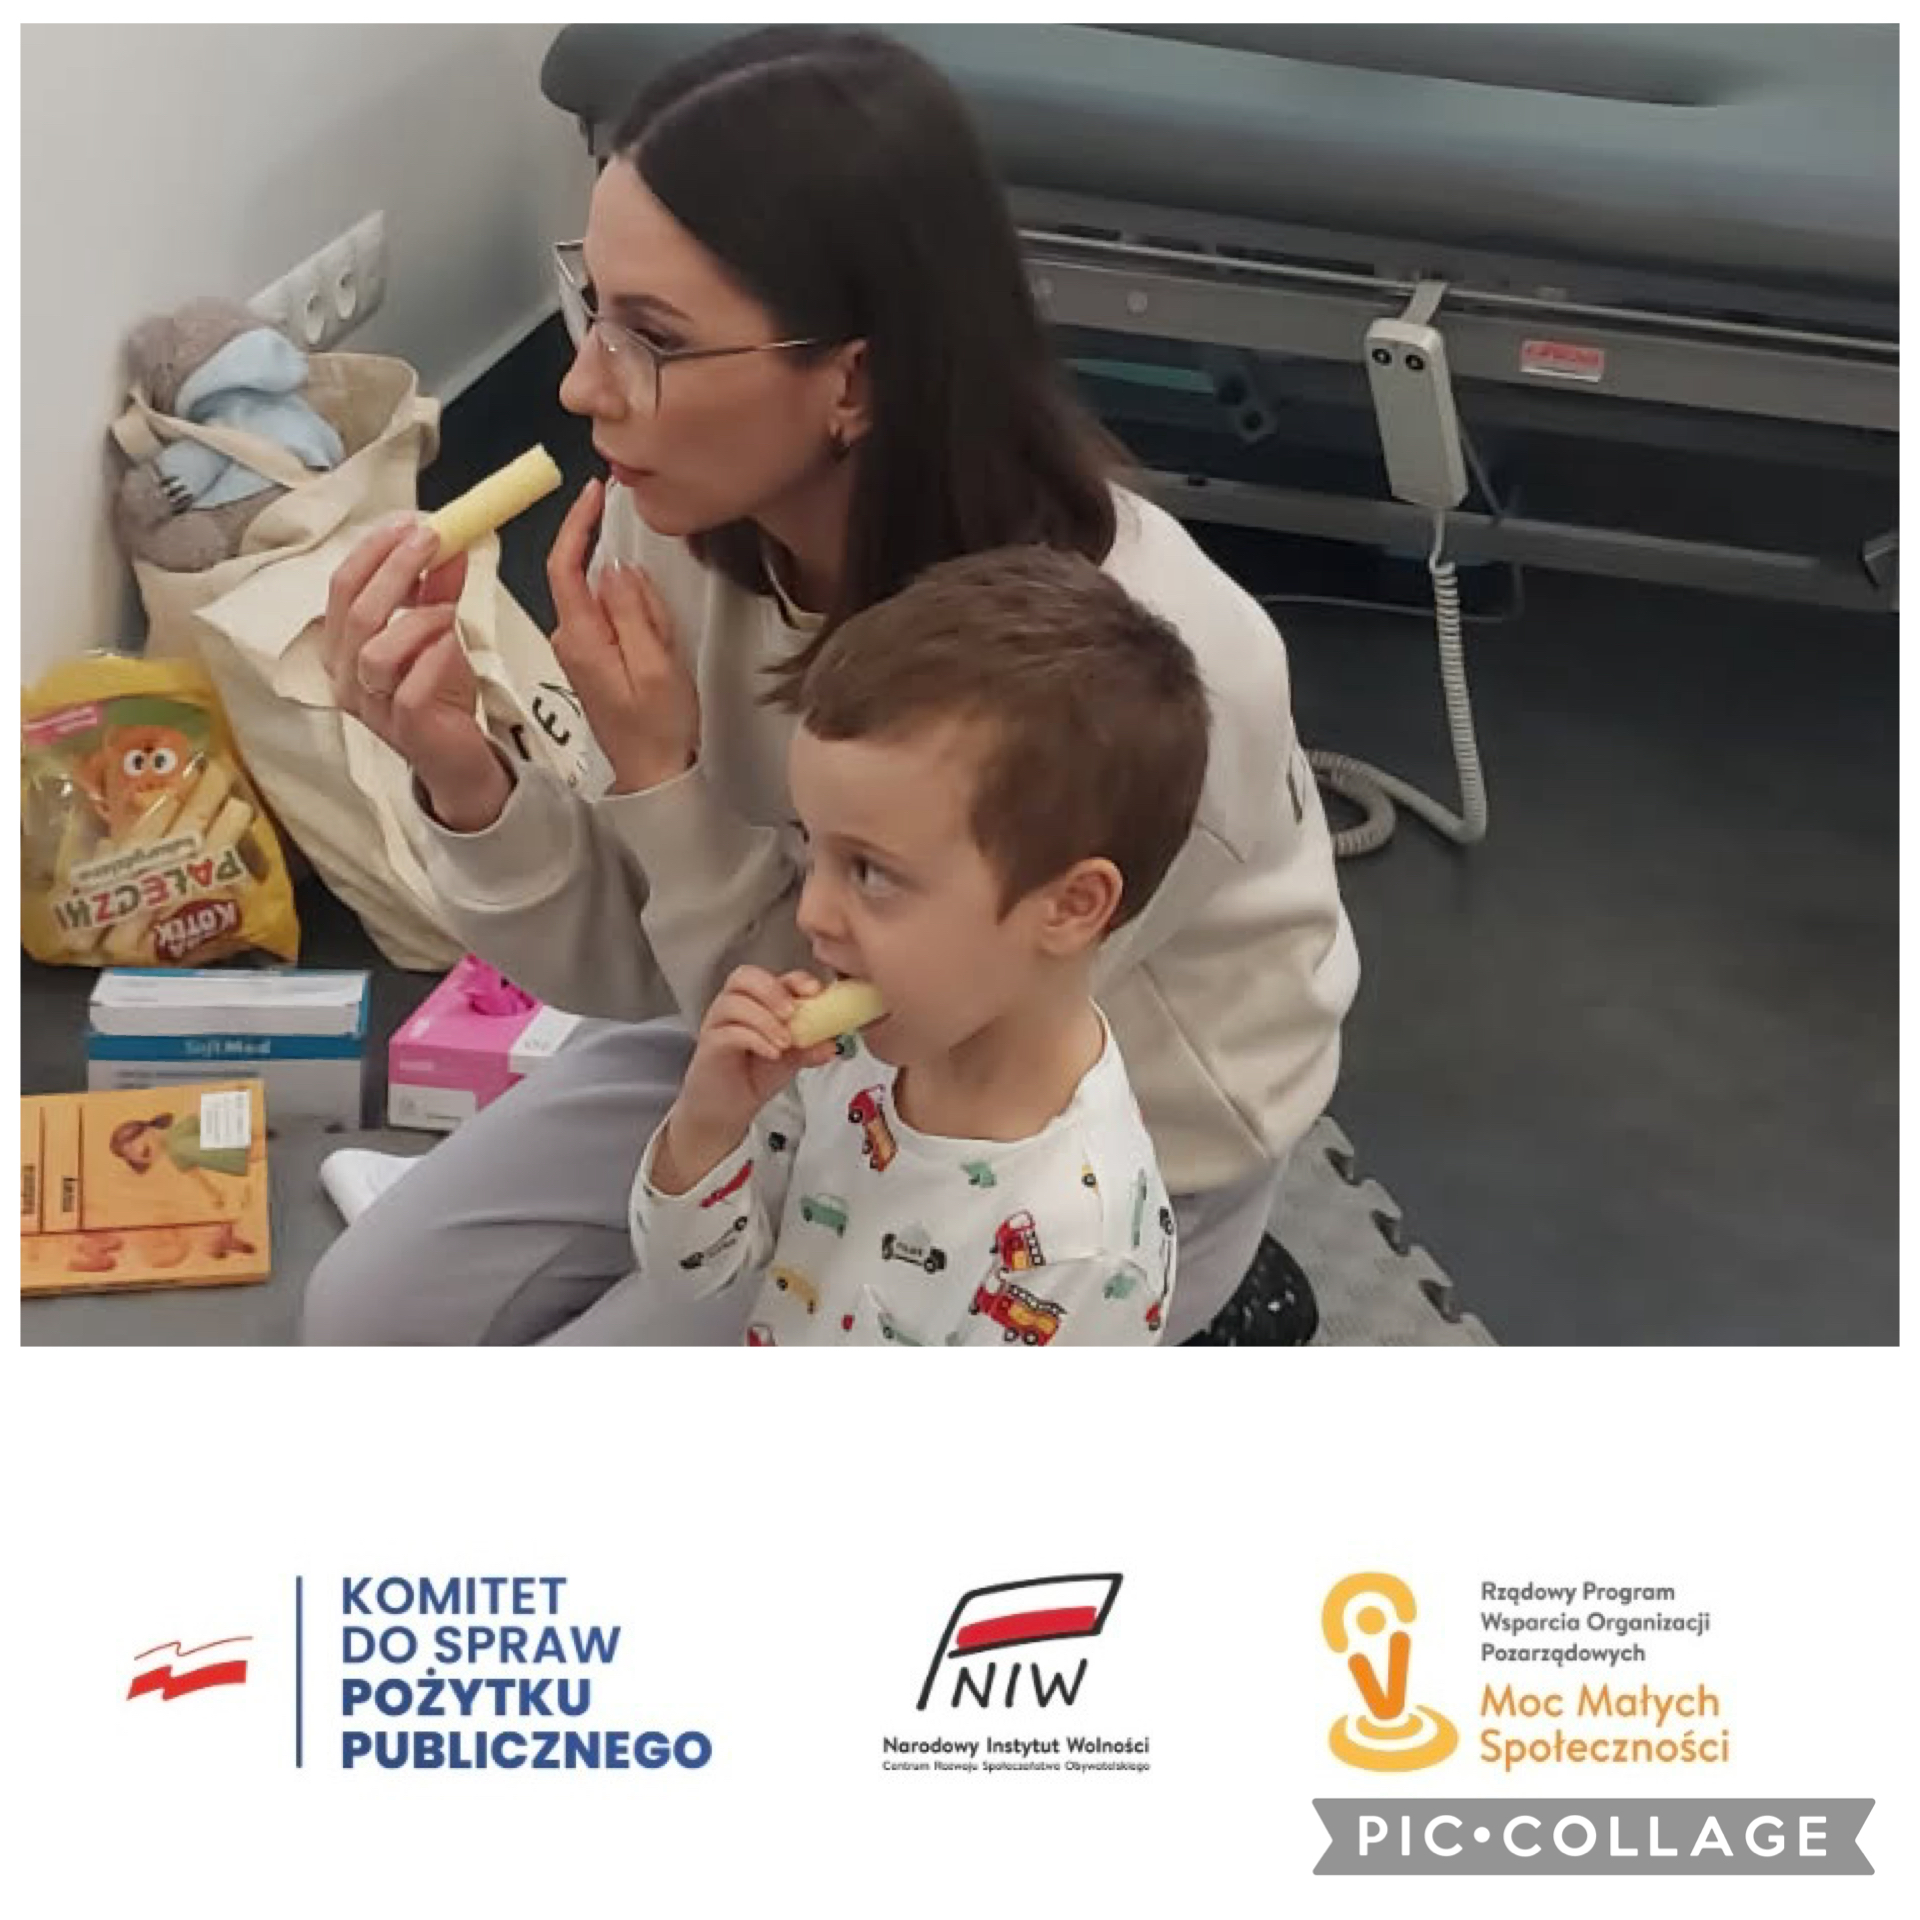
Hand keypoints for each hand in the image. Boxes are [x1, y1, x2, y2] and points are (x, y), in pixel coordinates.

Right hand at [322, 518, 508, 830]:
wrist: (457, 755)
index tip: (408, 524)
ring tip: (447, 609)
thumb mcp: (437, 632)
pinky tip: (450, 645)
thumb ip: (437, 589)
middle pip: (357, 611)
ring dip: (416, 619)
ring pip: (375, 651)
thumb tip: (450, 543)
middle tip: (431, 540)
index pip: (342, 586)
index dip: (374, 551)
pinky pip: (408, 688)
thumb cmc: (437, 696)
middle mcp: (346, 675)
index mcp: (343, 646)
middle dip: (395, 568)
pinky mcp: (403, 728)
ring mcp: (371, 705)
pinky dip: (432, 659)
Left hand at [547, 478, 700, 792]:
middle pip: (590, 580)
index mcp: (581, 637)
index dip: (577, 524)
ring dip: (638, 609)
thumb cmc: (657, 728)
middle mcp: (570, 639)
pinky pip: (613, 620)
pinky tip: (657, 651)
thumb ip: (633, 611)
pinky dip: (638, 622)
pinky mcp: (593, 657)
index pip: (563, 565)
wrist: (653, 774)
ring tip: (662, 649)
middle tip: (661, 627)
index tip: (593, 493)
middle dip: (630, 585)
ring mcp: (580, 649)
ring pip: (606, 600)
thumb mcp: (655, 665)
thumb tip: (616, 568)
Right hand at [668, 968, 836, 1164]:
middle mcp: (734, 1004)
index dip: (795, 979)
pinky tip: (772, 1053)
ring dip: (765, 1020)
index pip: (773, 976)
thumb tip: (833, 1044)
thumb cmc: (755, 1075)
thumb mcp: (792, 1058)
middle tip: (792, 1012)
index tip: (815, 991)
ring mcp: (718, 1023)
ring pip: (734, 1003)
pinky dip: (754, 1040)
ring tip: (785, 1042)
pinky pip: (728, 1032)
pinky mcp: (710, 1044)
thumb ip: (810, 1047)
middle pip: (745, 976)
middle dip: (772, 990)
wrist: (727, 1108)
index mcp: (757, 1001)